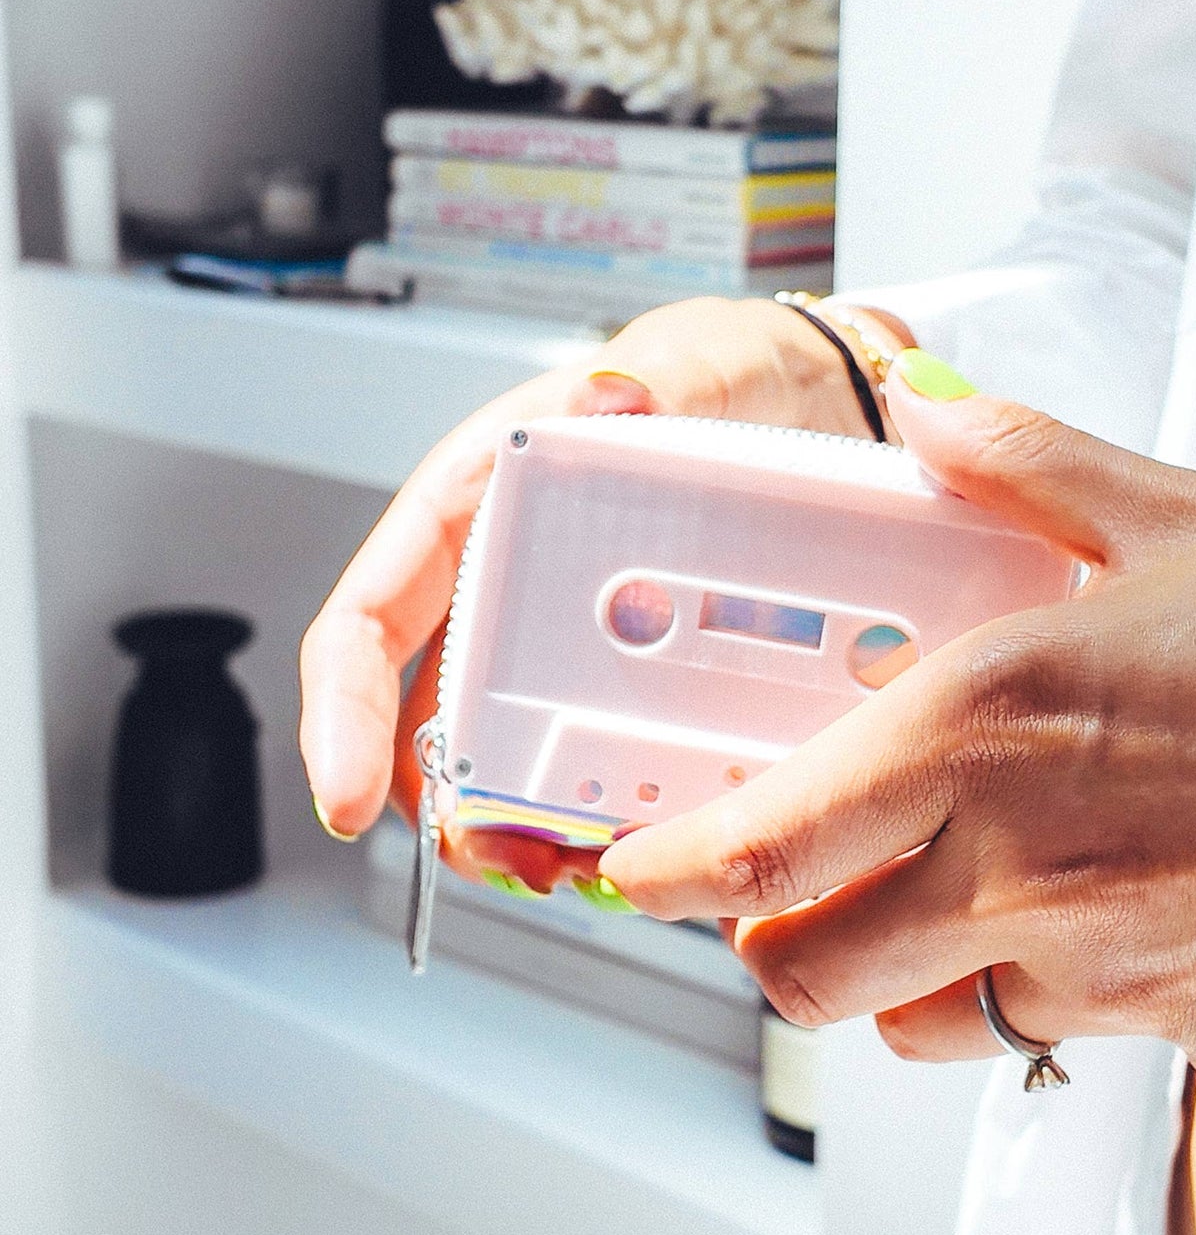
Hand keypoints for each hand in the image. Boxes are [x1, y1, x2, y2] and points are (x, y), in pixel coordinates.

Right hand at [299, 294, 909, 888]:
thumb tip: (616, 395)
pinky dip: (610, 814)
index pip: (371, 617)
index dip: (342, 712)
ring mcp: (563, 643)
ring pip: (511, 761)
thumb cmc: (726, 374)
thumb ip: (658, 382)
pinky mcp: (631, 683)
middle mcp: (504, 587)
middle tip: (504, 860)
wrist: (815, 408)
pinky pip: (601, 764)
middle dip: (452, 809)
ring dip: (529, 829)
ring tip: (580, 868)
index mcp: (476, 507)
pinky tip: (652, 837)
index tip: (347, 797)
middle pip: (433, 720)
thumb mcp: (694, 366)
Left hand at [600, 355, 1195, 1077]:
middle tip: (779, 882)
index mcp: (984, 739)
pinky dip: (1031, 990)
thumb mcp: (1178, 514)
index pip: (758, 849)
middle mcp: (1020, 876)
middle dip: (764, 941)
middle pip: (807, 977)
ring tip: (935, 892)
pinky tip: (1094, 909)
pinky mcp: (1188, 1035)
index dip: (661, 874)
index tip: (619, 867)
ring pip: (921, 1025)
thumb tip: (928, 409)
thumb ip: (1021, 466)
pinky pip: (1058, 1036)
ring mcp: (1104, 976)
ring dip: (892, 972)